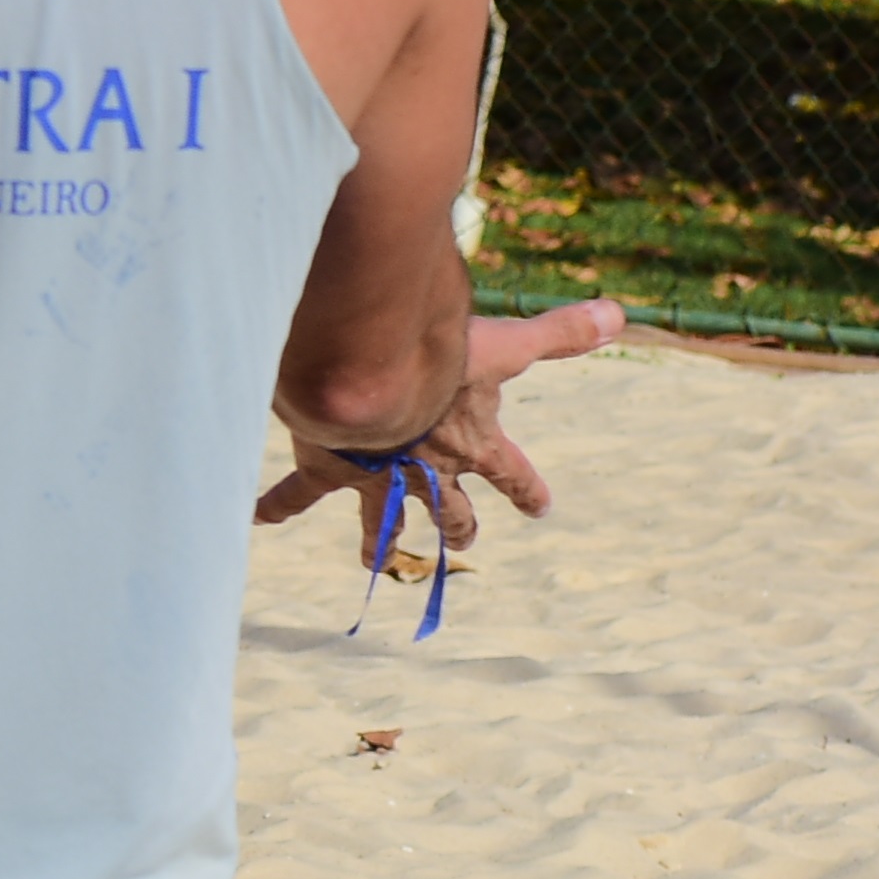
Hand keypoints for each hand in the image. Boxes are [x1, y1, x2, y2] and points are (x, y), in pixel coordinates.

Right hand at [260, 299, 625, 576]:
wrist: (367, 373)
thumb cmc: (439, 358)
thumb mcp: (504, 344)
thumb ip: (559, 332)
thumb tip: (620, 314)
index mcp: (473, 446)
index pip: (512, 473)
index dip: (527, 490)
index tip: (540, 508)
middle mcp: (428, 473)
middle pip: (449, 511)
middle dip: (459, 526)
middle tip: (466, 541)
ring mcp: (376, 478)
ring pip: (379, 522)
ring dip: (378, 543)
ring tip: (373, 564)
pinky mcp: (328, 468)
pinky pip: (298, 492)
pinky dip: (278, 503)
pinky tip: (259, 517)